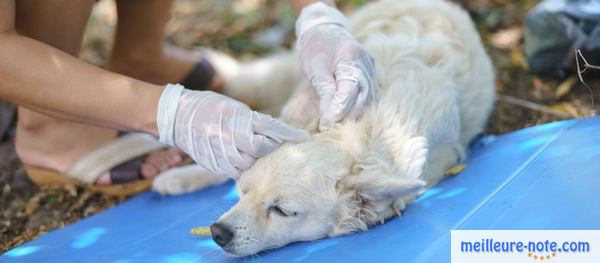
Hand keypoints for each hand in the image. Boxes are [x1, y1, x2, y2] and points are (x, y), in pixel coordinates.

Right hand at [156, 84, 307, 178]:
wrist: (176, 116)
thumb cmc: (210, 107)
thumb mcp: (235, 108)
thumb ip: (254, 122)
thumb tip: (277, 133)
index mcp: (239, 117)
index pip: (271, 128)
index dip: (289, 135)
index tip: (304, 138)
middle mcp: (230, 134)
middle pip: (262, 149)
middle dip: (273, 150)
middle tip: (281, 151)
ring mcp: (220, 150)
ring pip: (249, 164)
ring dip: (258, 162)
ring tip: (263, 159)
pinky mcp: (212, 162)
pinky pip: (233, 171)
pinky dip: (242, 169)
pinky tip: (244, 164)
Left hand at [296, 2, 375, 130]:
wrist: (324, 32)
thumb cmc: (315, 49)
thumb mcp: (315, 69)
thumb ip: (325, 92)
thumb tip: (330, 118)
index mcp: (351, 57)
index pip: (349, 91)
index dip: (338, 110)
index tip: (326, 124)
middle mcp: (366, 63)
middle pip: (363, 98)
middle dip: (346, 115)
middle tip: (329, 126)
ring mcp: (371, 68)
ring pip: (367, 99)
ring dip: (353, 113)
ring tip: (335, 123)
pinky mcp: (371, 74)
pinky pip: (368, 95)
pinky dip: (357, 106)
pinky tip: (344, 114)